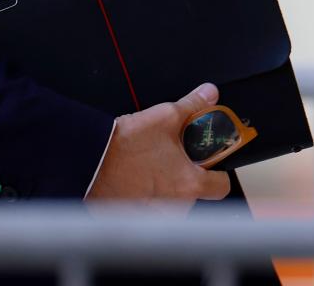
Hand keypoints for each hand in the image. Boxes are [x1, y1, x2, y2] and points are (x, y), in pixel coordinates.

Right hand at [85, 83, 230, 210]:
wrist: (91, 160)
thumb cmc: (126, 144)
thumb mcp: (165, 116)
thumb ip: (193, 106)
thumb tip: (208, 94)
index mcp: (191, 183)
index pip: (222, 185)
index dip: (217, 170)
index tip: (209, 160)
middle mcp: (178, 206)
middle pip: (194, 190)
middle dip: (186, 173)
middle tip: (169, 156)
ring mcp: (158, 215)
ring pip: (173, 199)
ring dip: (166, 185)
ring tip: (148, 165)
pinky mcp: (139, 218)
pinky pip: (152, 208)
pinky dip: (147, 195)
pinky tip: (136, 178)